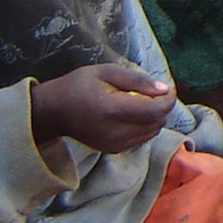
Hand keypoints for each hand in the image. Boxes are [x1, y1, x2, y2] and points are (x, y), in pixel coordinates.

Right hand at [30, 63, 175, 152]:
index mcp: (113, 110)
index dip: (168, 99)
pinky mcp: (114, 150)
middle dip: (163, 106)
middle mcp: (116, 132)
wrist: (54, 111)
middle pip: (157, 122)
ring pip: (152, 132)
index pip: (156, 110)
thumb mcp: (106, 72)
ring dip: (155, 117)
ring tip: (142, 101)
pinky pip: (141, 138)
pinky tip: (133, 113)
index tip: (167, 87)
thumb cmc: (79, 85)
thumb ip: (137, 80)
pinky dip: (145, 125)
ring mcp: (115, 145)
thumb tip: (164, 89)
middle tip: (154, 91)